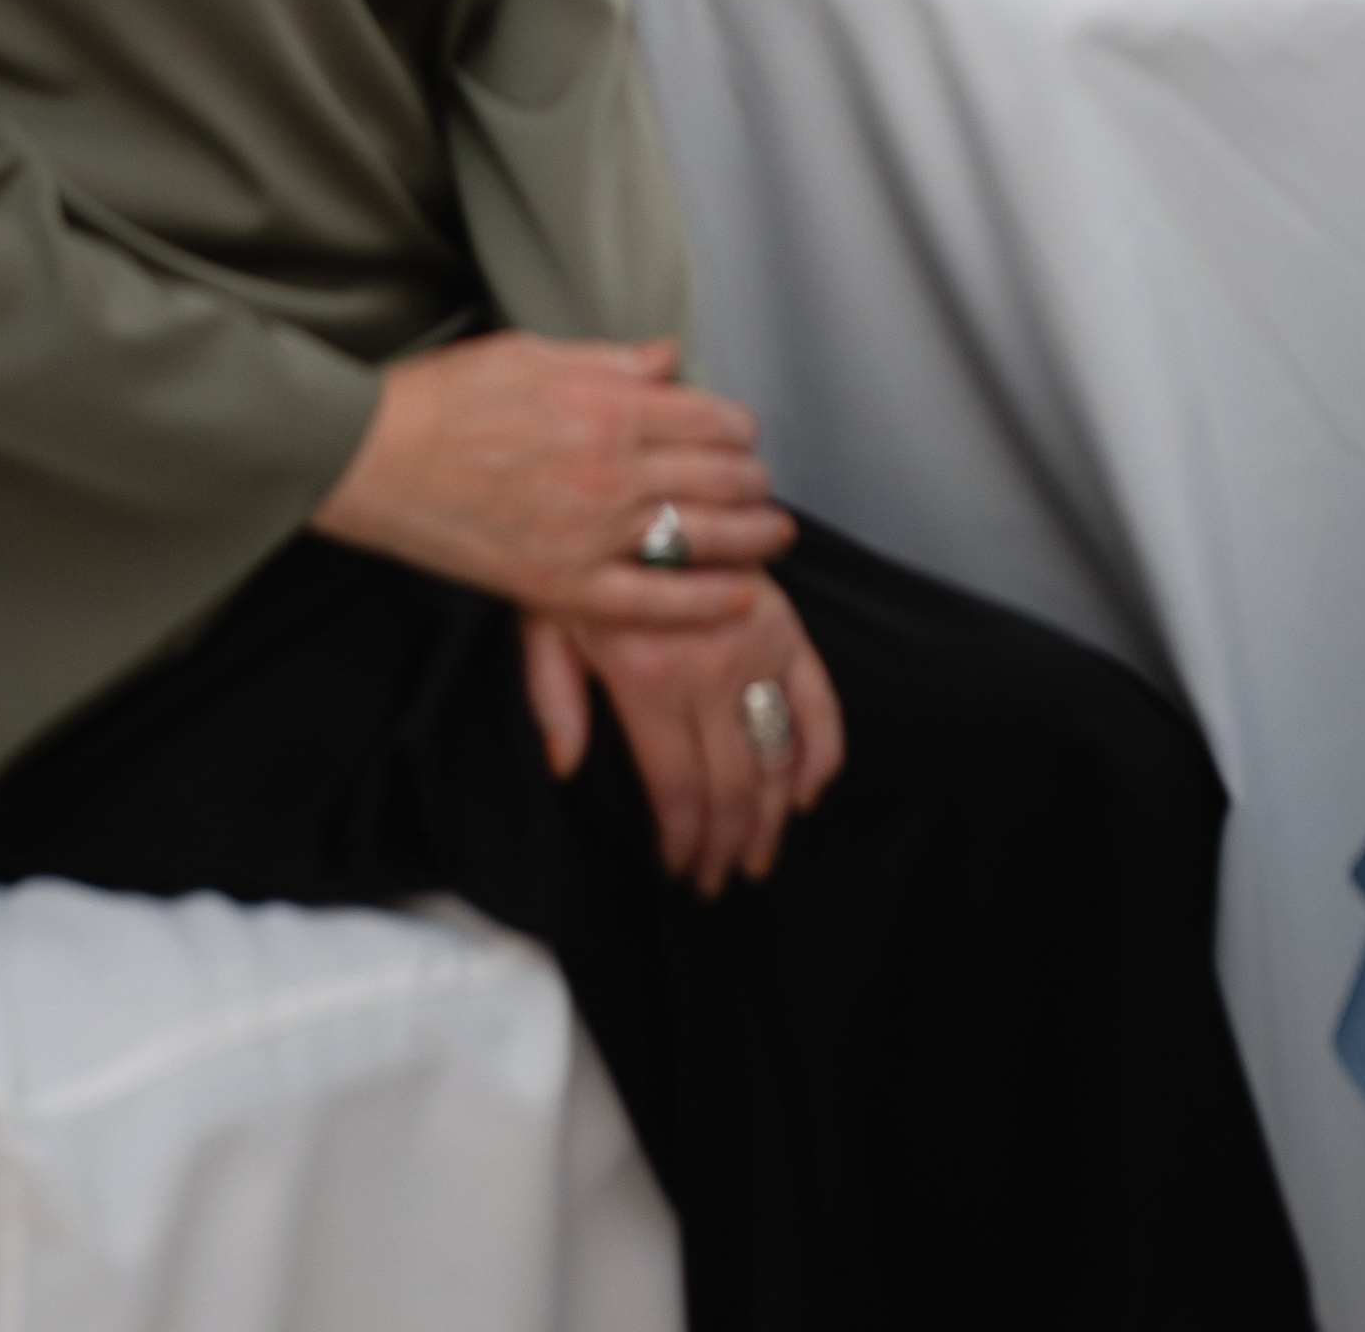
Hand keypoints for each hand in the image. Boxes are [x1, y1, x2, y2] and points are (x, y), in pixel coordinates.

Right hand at [312, 331, 794, 629]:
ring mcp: (588, 531)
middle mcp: (608, 466)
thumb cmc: (440, 398)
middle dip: (754, 480)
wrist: (372, 456)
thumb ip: (609, 360)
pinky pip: (653, 600)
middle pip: (718, 475)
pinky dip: (705, 601)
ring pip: (701, 535)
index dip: (740, 427)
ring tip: (773, 534)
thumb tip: (666, 359)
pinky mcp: (562, 583)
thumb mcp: (528, 353)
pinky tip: (740, 595)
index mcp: (602, 403)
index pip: (708, 416)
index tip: (744, 434)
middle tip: (763, 485)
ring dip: (753, 536)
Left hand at [541, 576, 845, 897]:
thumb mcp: (544, 617)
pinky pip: (818, 701)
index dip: (683, 839)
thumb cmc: (582, 554)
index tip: (681, 868)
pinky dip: (820, 753)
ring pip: (775, 758)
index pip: (678, 786)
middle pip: (731, 787)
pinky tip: (807, 793)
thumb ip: (552, 693)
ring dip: (772, 819)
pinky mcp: (785, 623)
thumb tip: (564, 766)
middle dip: (727, 845)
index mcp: (647, 674)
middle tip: (720, 878)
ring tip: (758, 856)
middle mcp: (709, 666)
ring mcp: (755, 646)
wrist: (637, 487)